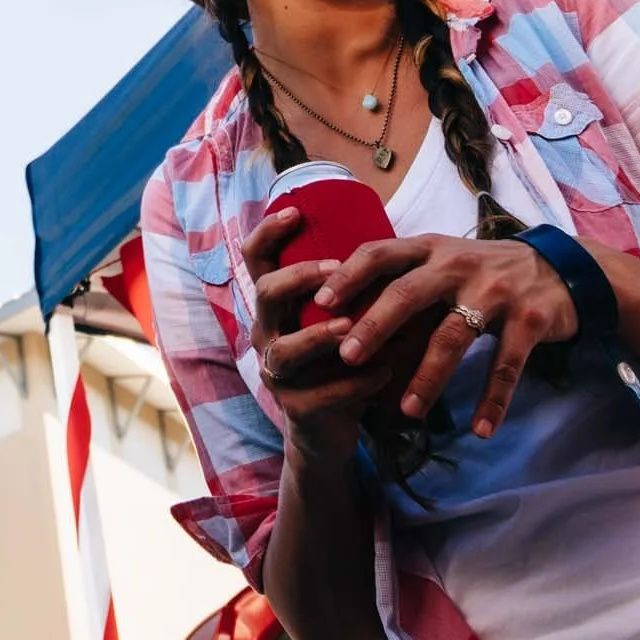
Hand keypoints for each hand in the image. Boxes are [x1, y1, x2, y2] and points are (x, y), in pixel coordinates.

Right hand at [243, 205, 389, 466]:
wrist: (333, 427)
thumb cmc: (340, 356)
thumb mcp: (336, 314)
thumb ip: (345, 285)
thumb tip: (384, 237)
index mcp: (275, 305)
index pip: (255, 260)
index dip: (267, 232)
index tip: (296, 212)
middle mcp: (266, 333)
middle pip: (265, 293)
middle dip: (300, 277)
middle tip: (337, 268)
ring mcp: (276, 373)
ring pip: (285, 348)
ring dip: (320, 334)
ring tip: (352, 326)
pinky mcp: (296, 408)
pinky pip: (322, 393)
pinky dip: (356, 381)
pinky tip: (384, 372)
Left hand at [315, 234, 577, 438]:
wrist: (562, 270)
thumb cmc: (487, 273)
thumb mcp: (445, 265)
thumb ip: (405, 286)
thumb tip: (345, 323)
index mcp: (432, 250)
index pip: (381, 252)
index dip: (350, 274)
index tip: (321, 303)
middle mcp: (459, 264)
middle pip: (408, 292)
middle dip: (375, 324)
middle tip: (348, 357)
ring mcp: (496, 291)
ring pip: (453, 336)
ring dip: (428, 377)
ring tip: (407, 413)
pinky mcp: (529, 319)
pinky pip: (506, 365)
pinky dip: (493, 400)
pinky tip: (480, 430)